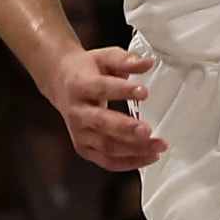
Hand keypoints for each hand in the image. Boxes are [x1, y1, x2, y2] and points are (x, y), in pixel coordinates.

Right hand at [50, 47, 166, 170]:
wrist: (61, 83)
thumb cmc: (86, 71)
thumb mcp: (104, 57)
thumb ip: (125, 60)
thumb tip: (147, 62)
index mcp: (80, 85)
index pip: (101, 88)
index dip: (122, 91)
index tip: (144, 92)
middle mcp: (77, 112)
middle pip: (102, 123)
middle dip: (126, 128)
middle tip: (148, 130)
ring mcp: (79, 132)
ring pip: (107, 146)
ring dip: (134, 149)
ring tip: (158, 146)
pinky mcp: (84, 147)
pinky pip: (106, 160)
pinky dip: (128, 162)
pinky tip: (147, 158)